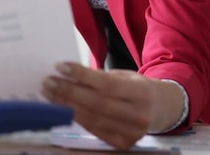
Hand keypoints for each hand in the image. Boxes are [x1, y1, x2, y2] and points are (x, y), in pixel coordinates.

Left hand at [40, 62, 183, 149]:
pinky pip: (94, 130)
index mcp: (141, 92)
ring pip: (93, 118)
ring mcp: (132, 132)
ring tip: (50, 94)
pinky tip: (63, 107)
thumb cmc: (137, 88)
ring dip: (67, 106)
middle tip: (48, 82)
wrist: (160, 110)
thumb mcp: (125, 76)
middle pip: (96, 103)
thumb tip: (67, 74)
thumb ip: (100, 77)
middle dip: (68, 92)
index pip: (106, 84)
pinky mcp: (123, 143)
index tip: (60, 67)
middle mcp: (139, 114)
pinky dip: (77, 118)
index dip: (82, 76)